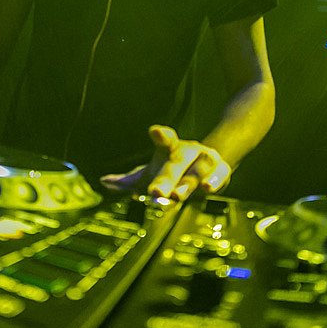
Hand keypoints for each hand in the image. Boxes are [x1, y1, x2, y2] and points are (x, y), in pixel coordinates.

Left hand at [100, 125, 231, 201]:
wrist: (208, 166)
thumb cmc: (173, 170)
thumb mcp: (150, 174)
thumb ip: (129, 180)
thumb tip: (105, 181)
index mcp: (170, 148)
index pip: (165, 138)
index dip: (161, 135)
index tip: (155, 131)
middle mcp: (188, 150)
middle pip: (176, 162)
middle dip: (166, 178)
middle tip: (156, 192)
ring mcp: (205, 158)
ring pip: (197, 170)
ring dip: (187, 183)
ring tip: (177, 196)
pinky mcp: (221, 169)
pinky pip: (220, 174)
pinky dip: (214, 181)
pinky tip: (207, 188)